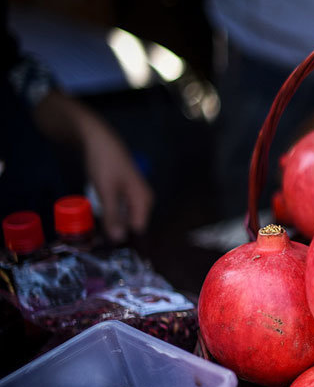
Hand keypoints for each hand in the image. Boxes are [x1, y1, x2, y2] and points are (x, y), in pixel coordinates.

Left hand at [32, 91, 152, 241]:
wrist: (97, 139)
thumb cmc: (105, 164)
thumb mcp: (106, 192)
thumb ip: (113, 216)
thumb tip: (119, 240)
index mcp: (144, 200)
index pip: (138, 230)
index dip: (124, 239)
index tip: (107, 247)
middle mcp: (143, 199)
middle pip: (132, 224)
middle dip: (116, 231)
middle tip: (96, 238)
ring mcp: (134, 194)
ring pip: (125, 217)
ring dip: (112, 222)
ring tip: (95, 228)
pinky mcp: (124, 190)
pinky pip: (120, 209)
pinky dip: (110, 213)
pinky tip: (99, 213)